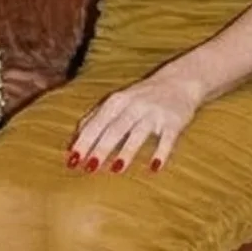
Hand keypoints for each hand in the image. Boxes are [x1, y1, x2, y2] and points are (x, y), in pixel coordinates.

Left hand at [67, 68, 201, 174]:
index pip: (96, 124)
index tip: (72, 160)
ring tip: (116, 169)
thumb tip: (71, 144)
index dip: (84, 142)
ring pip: (138, 133)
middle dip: (101, 148)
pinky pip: (167, 139)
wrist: (179, 81)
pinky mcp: (174, 122)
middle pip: (114, 129)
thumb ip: (95, 119)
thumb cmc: (140, 97)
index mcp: (116, 101)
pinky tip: (154, 168)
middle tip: (89, 168)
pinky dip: (161, 153)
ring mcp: (154, 113)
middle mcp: (133, 105)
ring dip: (127, 151)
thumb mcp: (116, 102)